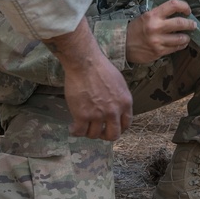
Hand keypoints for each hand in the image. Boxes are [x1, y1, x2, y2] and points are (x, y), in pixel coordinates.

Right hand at [44, 19, 131, 140]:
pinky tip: (72, 127)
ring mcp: (98, 115)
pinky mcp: (82, 115)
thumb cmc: (100, 68)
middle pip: (113, 135)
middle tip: (98, 131)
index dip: (119, 128)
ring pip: (94, 135)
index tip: (111, 127)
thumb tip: (117, 108)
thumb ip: (120, 98)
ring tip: (82, 126)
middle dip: (105, 135)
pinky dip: (75, 132)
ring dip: (88, 132)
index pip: (126, 124)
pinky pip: (79, 132)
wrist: (85, 63)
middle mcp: (114, 112)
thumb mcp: (119, 83)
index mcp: (125, 103)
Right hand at [126, 0, 197, 64]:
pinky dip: (180, 45)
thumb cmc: (134, 29)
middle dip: (190, 24)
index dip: (184, 6)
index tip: (187, 10)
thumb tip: (177, 13)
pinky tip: (180, 43)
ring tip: (186, 36)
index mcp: (152, 15)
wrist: (122, 44)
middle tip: (193, 24)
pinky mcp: (158, 52)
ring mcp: (157, 41)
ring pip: (180, 38)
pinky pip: (175, 48)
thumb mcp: (145, 17)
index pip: (173, 5)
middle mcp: (155, 27)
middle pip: (180, 23)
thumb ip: (159, 15)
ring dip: (186, 37)